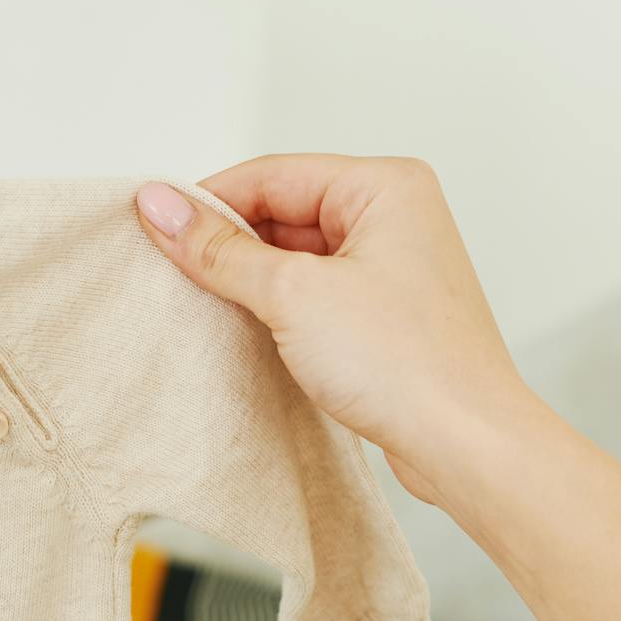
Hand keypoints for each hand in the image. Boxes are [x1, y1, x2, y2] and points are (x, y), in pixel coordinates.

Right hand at [136, 155, 536, 506]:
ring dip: (252, 283)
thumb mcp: (294, 296)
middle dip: (229, 244)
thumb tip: (160, 206)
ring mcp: (395, 272)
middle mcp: (397, 219)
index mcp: (386, 186)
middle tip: (171, 273)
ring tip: (205, 308)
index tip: (153, 225)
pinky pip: (317, 299)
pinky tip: (248, 335)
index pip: (273, 174)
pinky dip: (280, 313)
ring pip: (299, 260)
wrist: (467, 445)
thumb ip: (221, 250)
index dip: (208, 200)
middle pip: (284, 213)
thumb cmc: (408, 365)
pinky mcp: (388, 320)